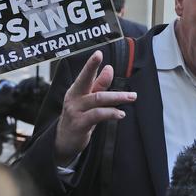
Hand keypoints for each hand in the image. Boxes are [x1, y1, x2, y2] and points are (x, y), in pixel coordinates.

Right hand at [55, 51, 136, 165]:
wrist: (64, 141)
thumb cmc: (79, 117)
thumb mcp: (88, 100)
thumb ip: (98, 85)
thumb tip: (109, 67)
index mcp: (76, 89)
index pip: (84, 74)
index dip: (91, 64)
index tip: (98, 53)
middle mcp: (74, 98)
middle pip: (86, 81)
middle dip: (98, 72)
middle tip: (111, 67)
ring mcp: (75, 111)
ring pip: (97, 99)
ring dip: (116, 97)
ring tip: (131, 97)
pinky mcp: (79, 124)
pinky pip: (97, 115)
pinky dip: (111, 113)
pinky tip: (121, 113)